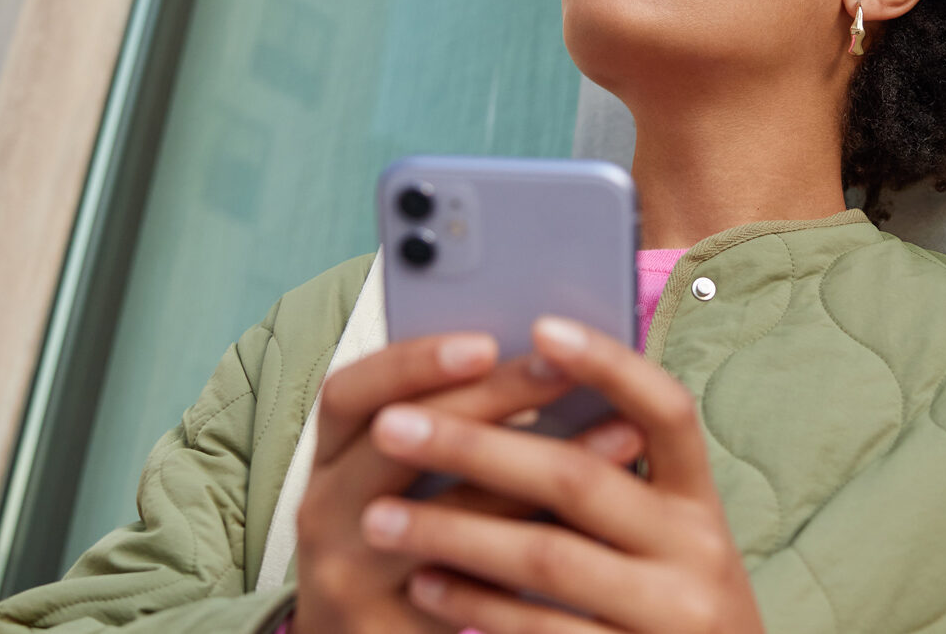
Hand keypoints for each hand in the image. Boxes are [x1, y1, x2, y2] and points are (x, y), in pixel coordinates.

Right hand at [289, 332, 646, 632]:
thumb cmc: (407, 541)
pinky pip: (470, 590)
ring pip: (440, 521)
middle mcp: (325, 514)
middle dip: (486, 402)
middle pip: (393, 446)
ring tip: (620, 436)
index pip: (349, 394)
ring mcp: (349, 579)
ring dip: (533, 473)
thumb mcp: (408, 478)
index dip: (413, 363)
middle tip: (564, 371)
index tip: (485, 341)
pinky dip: (535, 550)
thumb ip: (458, 421)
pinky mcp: (385, 630)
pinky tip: (596, 526)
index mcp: (330, 460)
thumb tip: (557, 354)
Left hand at [360, 316, 764, 633]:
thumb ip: (619, 482)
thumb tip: (524, 389)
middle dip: (477, 445)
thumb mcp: (667, 541)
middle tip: (393, 427)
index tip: (540, 327)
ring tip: (380, 517)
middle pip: (579, 478)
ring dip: (453, 531)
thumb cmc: (665, 606)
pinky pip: (538, 629)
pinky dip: (474, 604)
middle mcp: (696, 552)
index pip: (668, 411)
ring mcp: (667, 616)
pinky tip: (425, 583)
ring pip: (546, 556)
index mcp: (702, 503)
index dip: (610, 364)